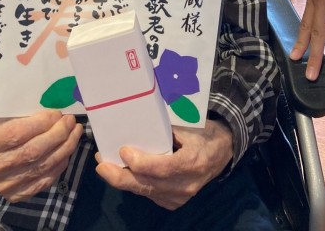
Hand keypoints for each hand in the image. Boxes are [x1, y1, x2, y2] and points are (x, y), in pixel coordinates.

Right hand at [0, 111, 82, 202]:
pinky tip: (67, 150)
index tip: (57, 113)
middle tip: (70, 121)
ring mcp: (4, 186)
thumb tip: (52, 113)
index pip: (17, 134)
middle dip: (58, 134)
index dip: (41, 123)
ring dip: (64, 148)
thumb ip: (21, 115)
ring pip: (42, 167)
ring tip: (75, 133)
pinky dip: (59, 164)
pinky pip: (44, 181)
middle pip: (32, 152)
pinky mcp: (16, 195)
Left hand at [96, 119, 232, 209]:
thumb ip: (166, 129)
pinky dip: (134, 184)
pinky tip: (121, 173)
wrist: (223, 152)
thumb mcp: (190, 125)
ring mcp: (181, 196)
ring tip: (104, 166)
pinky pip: (150, 194)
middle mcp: (187, 184)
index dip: (141, 163)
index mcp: (193, 161)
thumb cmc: (204, 132)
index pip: (164, 168)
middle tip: (101, 166)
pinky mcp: (175, 201)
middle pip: (150, 185)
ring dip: (123, 180)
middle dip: (121, 177)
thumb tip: (138, 122)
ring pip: (146, 191)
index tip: (124, 150)